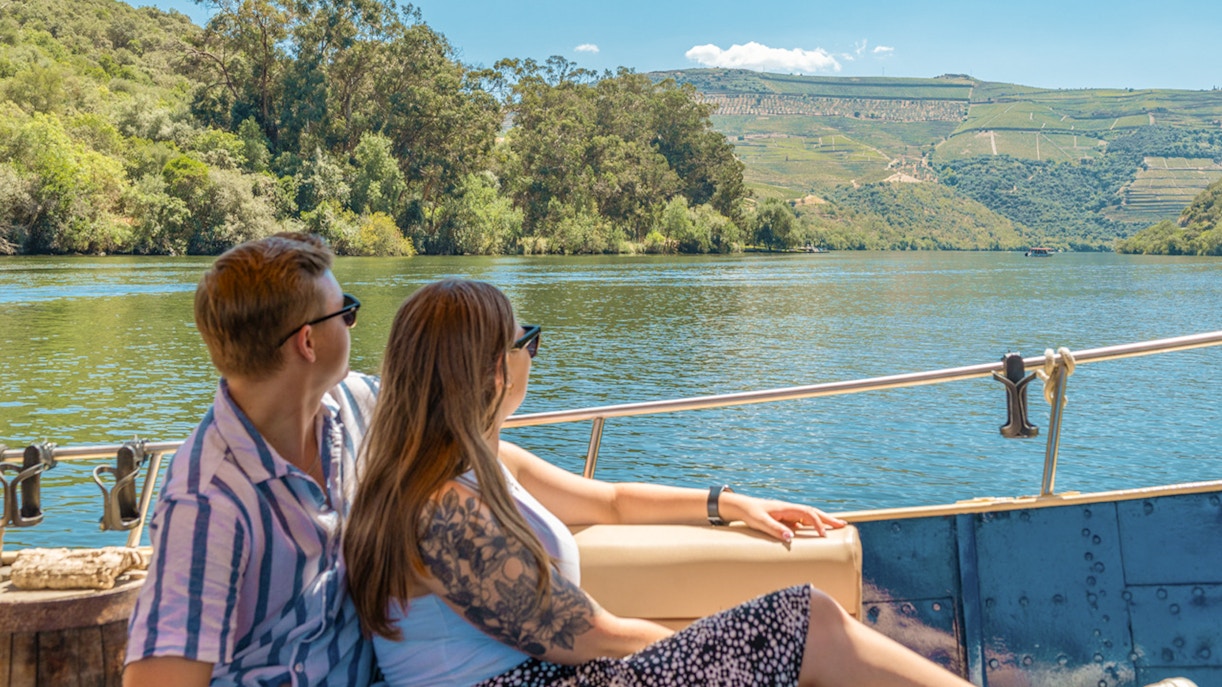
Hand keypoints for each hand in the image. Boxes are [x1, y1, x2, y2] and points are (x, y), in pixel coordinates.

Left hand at [721, 493, 846, 541]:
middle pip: (813, 512)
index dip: (818, 523)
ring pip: (810, 516)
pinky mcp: (785, 519)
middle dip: (829, 519)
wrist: (741, 507)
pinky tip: (818, 532)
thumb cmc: (750, 513)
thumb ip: (775, 529)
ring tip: (838, 527)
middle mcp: (790, 509)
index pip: (807, 514)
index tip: (824, 535)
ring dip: (823, 520)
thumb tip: (790, 537)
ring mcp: (788, 514)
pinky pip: (803, 522)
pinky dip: (813, 525)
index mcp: (786, 508)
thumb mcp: (761, 522)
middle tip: (844, 525)